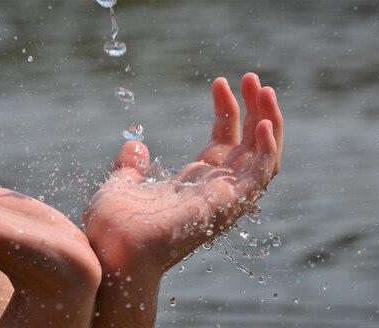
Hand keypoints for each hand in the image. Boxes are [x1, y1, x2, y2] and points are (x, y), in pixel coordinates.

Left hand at [83, 73, 282, 325]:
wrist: (109, 250)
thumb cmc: (112, 228)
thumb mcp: (121, 186)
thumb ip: (131, 167)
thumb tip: (135, 145)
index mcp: (194, 186)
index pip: (224, 143)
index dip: (227, 112)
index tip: (219, 82)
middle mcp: (214, 192)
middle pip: (249, 147)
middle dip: (254, 111)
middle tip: (253, 78)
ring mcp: (223, 200)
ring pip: (263, 159)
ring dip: (269, 122)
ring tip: (264, 88)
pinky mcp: (227, 206)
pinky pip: (260, 177)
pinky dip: (268, 150)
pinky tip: (265, 122)